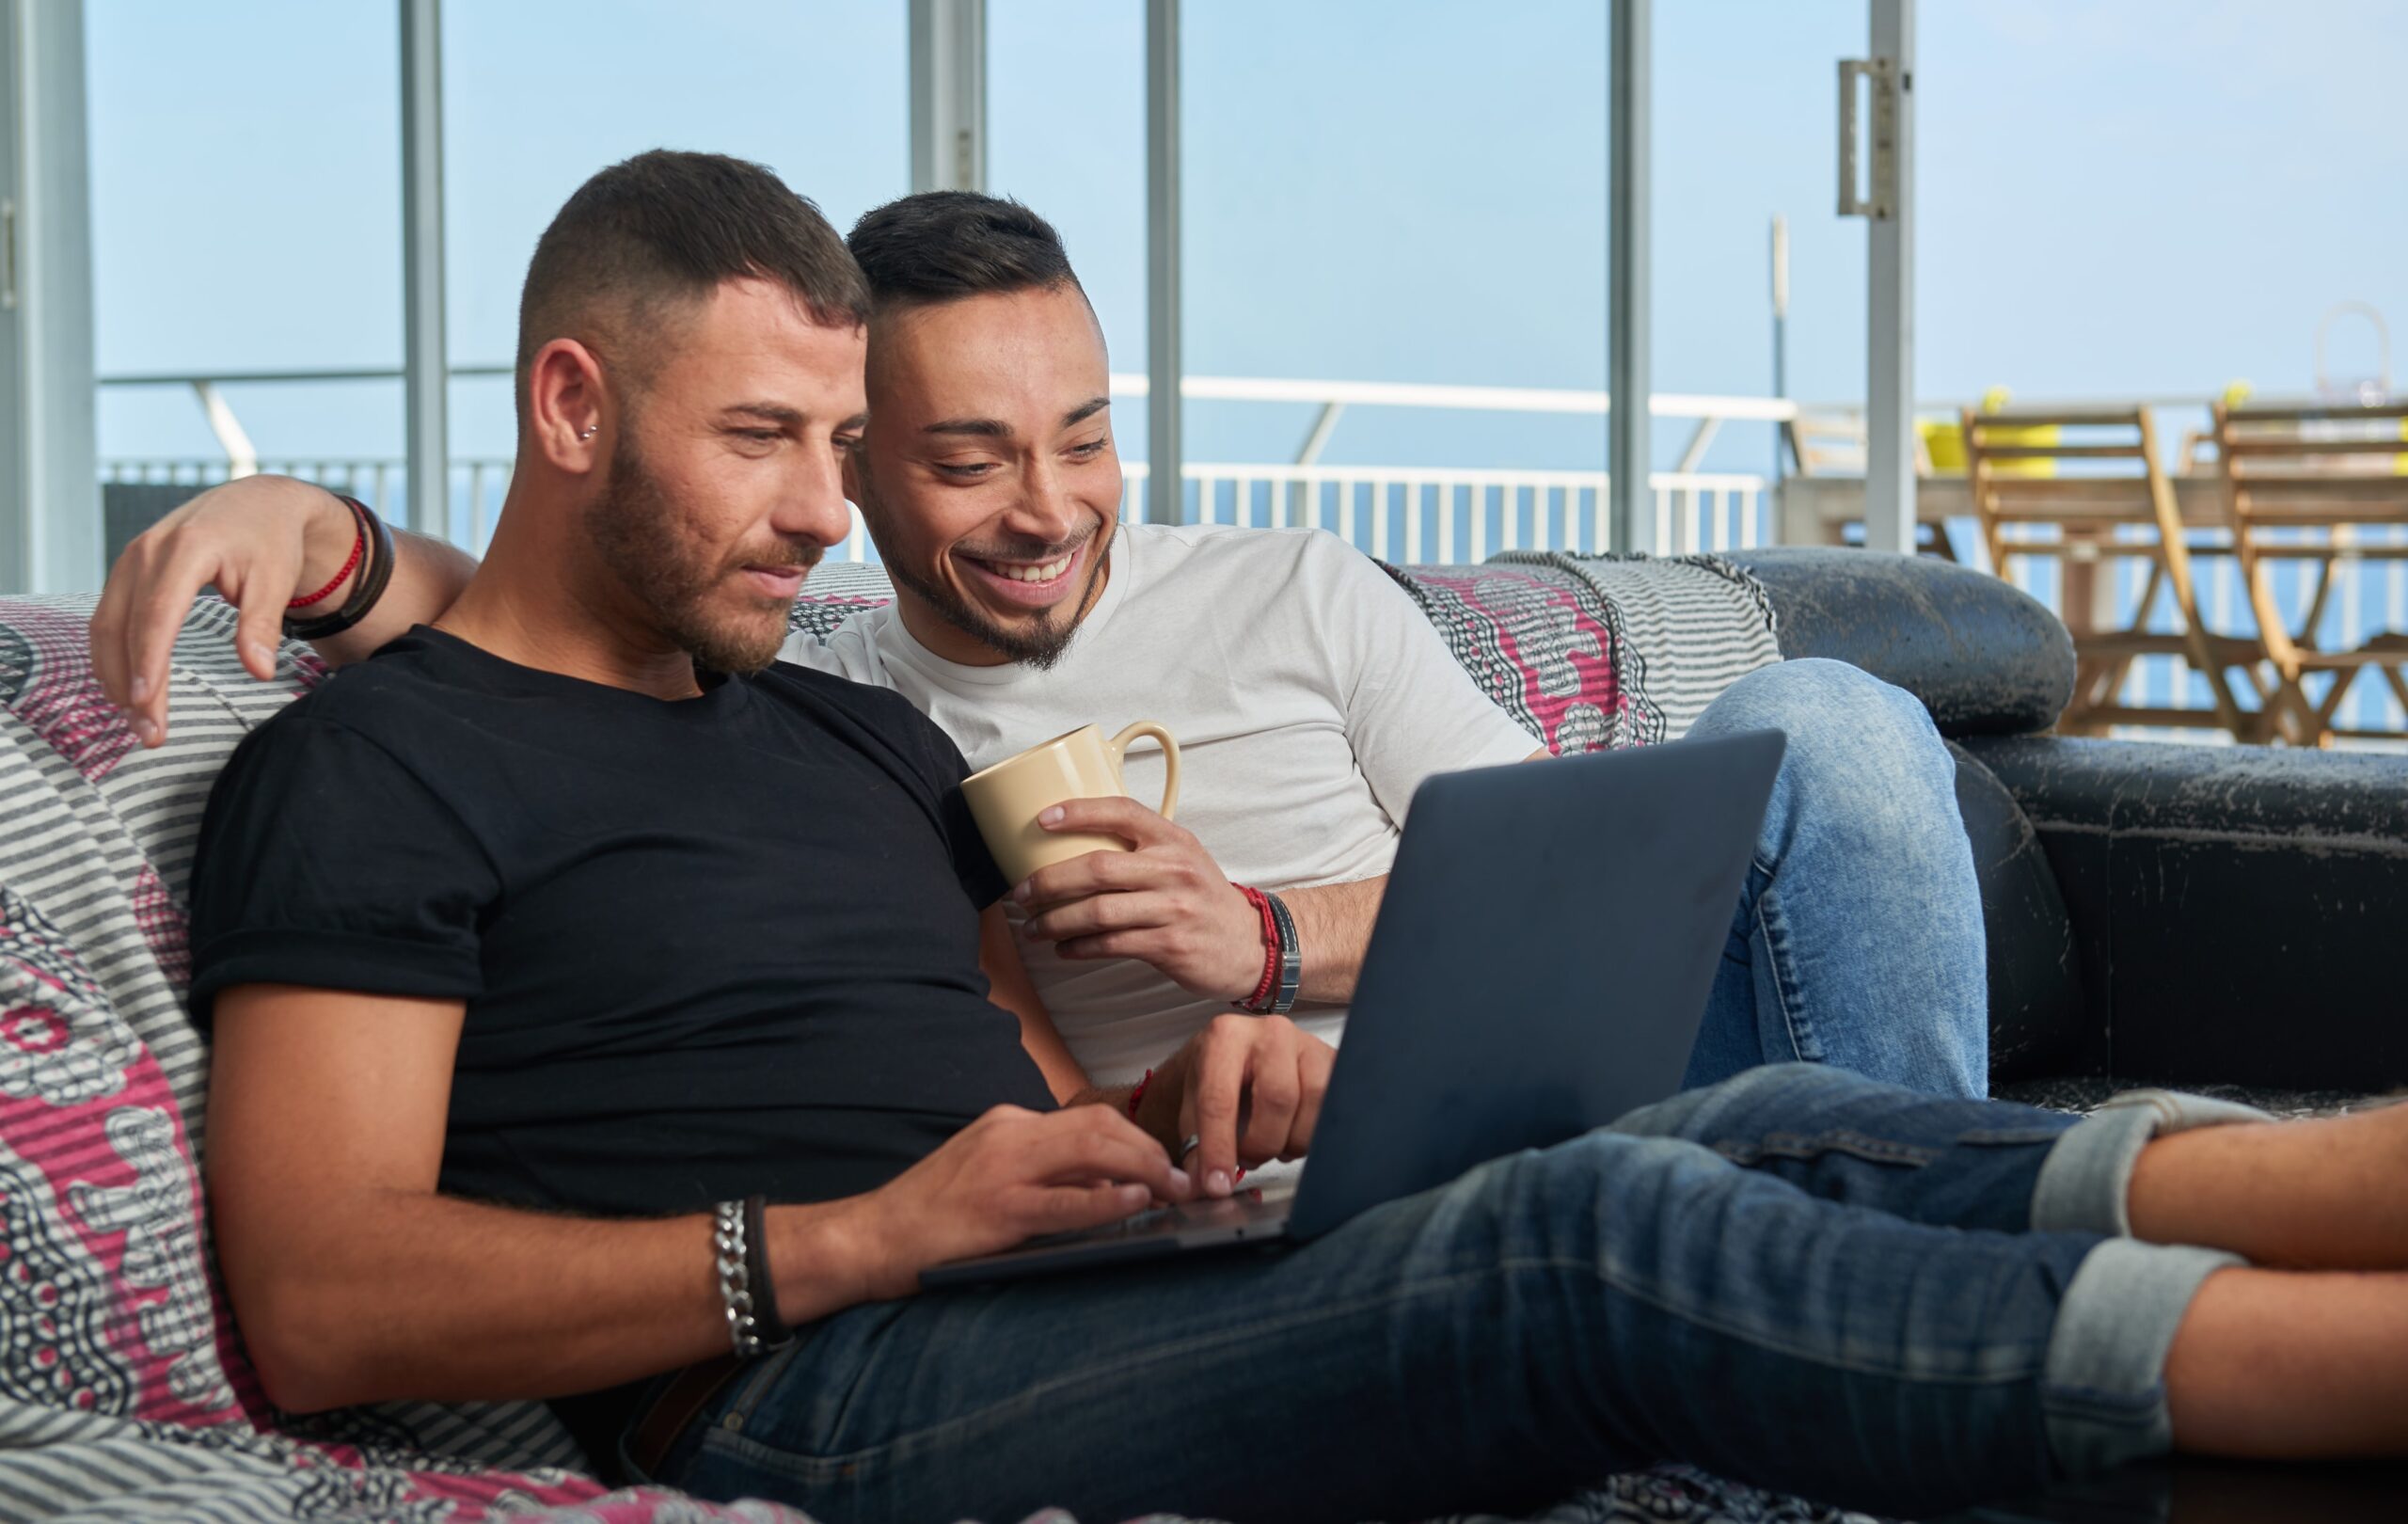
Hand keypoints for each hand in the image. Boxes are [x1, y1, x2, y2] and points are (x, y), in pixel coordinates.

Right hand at [88, 475, 355, 747]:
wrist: (258, 504)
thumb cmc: (270, 543)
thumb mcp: (275, 580)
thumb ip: (262, 625)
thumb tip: (259, 671)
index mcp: (185, 549)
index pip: (156, 615)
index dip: (148, 662)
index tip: (147, 705)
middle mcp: (147, 551)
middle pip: (125, 627)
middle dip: (131, 684)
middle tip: (149, 733)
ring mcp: (131, 559)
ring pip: (106, 625)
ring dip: (114, 675)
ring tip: (136, 721)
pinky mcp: (128, 570)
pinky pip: (108, 617)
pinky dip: (112, 655)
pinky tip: (124, 689)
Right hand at [842, 1104, 1193, 1299]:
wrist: (869, 1237)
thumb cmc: (930, 1215)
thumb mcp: (989, 1175)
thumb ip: (1043, 1173)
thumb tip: (1108, 1186)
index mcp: (1009, 1123)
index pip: (1090, 1119)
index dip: (1138, 1139)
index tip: (1166, 1164)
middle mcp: (1009, 1134)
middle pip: (1100, 1125)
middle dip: (1151, 1149)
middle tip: (1183, 1180)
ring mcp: (1002, 1170)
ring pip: (1091, 1151)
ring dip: (1143, 1168)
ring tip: (1173, 1190)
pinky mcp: (997, 1211)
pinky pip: (1064, 1202)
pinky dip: (1106, 1200)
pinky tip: (1135, 1203)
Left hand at [1014, 796, 1266, 1003]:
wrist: (1251, 943)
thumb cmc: (1203, 898)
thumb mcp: (1182, 858)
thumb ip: (1140, 846)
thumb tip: (1072, 841)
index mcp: (1173, 839)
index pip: (1122, 812)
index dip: (1079, 812)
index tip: (1042, 819)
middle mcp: (1174, 870)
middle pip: (1098, 868)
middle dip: (1049, 881)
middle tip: (1021, 892)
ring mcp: (1174, 909)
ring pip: (1099, 912)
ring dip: (1056, 921)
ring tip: (1033, 927)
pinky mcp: (1170, 945)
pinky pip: (1112, 944)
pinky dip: (1080, 947)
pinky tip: (1064, 948)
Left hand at [1144, 1013, 1334, 1197]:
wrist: (1240, 1058)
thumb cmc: (1217, 1081)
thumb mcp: (1193, 1111)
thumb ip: (1195, 1151)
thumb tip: (1203, 1189)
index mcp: (1226, 1038)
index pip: (1221, 1098)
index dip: (1219, 1148)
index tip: (1218, 1185)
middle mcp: (1271, 1033)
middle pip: (1278, 1098)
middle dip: (1262, 1143)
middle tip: (1248, 1158)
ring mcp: (1308, 1044)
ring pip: (1317, 1102)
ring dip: (1294, 1139)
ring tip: (1273, 1143)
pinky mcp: (1335, 1061)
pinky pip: (1338, 1105)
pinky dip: (1316, 1133)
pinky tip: (1295, 1135)